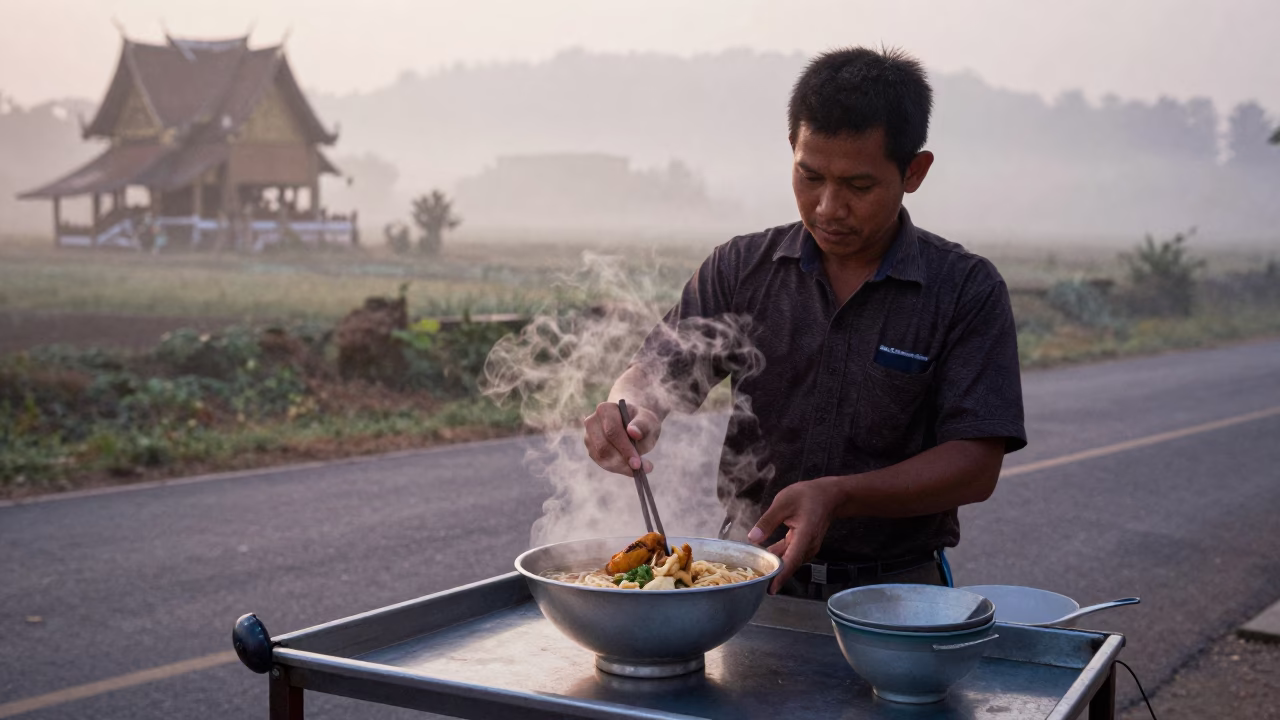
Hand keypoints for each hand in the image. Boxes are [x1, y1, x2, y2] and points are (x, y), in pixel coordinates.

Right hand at [582, 401, 660, 475]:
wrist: (633, 425)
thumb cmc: (641, 422)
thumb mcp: (648, 421)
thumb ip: (642, 425)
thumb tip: (633, 432)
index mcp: (606, 409)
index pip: (612, 431)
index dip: (624, 448)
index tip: (637, 462)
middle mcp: (592, 422)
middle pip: (604, 446)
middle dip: (622, 460)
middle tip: (640, 468)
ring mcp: (589, 437)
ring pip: (601, 457)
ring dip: (620, 466)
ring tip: (639, 469)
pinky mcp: (591, 450)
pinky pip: (602, 463)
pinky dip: (617, 468)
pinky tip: (630, 468)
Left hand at [747, 477, 842, 593]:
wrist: (829, 496)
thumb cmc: (808, 496)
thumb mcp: (783, 503)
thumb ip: (768, 521)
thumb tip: (752, 538)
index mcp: (804, 535)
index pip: (792, 560)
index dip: (781, 576)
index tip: (771, 589)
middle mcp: (808, 546)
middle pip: (790, 565)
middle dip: (773, 575)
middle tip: (754, 583)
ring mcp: (808, 547)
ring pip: (790, 561)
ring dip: (775, 566)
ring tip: (755, 573)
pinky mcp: (805, 546)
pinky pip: (791, 555)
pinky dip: (779, 558)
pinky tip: (764, 558)